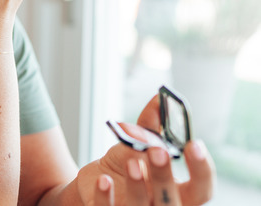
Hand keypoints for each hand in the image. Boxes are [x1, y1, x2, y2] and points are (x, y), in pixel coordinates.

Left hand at [77, 96, 215, 204]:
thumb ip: (148, 127)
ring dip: (137, 184)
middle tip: (156, 150)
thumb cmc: (123, 167)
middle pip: (174, 201)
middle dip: (165, 176)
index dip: (202, 170)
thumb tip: (158, 101)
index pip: (202, 189)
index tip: (193, 144)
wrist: (94, 185)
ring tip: (130, 160)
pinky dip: (106, 196)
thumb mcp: (136, 146)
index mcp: (178, 192)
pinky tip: (103, 179)